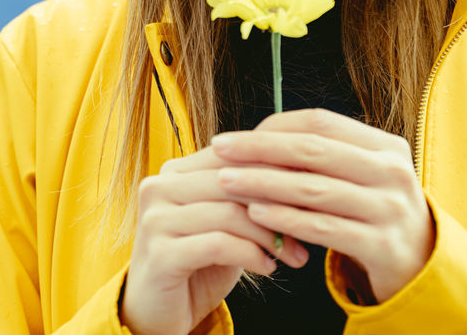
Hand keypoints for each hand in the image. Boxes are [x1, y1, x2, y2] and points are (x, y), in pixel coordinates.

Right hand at [120, 144, 309, 334]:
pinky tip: (268, 267)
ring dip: (269, 235)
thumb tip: (302, 174)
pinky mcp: (159, 254)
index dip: (275, 169)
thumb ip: (247, 195)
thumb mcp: (225, 223)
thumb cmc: (198, 263)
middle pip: (232, 180)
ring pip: (228, 213)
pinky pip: (218, 244)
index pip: (232, 155)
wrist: (157, 312)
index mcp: (175, 171)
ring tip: (292, 253)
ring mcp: (155, 220)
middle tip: (310, 224)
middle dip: (277, 203)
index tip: (312, 189)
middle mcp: (158, 187)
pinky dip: (251, 255)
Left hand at [210, 108, 434, 302]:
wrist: (421, 263)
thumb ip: (323, 156)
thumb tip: (256, 138)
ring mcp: (389, 209)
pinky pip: (323, 227)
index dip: (273, 127)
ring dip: (264, 183)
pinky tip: (255, 214)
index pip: (320, 123)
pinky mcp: (380, 245)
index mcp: (385, 145)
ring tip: (228, 182)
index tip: (234, 136)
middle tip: (220, 150)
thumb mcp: (361, 175)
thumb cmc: (373, 210)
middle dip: (260, 149)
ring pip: (313, 189)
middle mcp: (391, 172)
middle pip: (314, 150)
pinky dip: (285, 219)